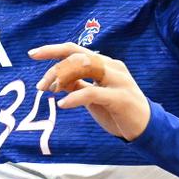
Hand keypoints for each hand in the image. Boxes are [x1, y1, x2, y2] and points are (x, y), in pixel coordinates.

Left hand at [30, 43, 150, 140]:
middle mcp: (112, 66)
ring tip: (49, 91)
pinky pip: (92, 92)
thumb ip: (77, 85)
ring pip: (85, 67)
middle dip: (54, 68)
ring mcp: (118, 80)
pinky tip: (63, 104)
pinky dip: (74, 97)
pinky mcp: (121, 97)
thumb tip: (55, 81)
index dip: (53, 49)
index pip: (75, 50)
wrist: (146, 128)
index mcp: (104, 64)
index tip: (32, 54)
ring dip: (62, 78)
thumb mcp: (93, 96)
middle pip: (77, 57)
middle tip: (40, 85)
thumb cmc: (117, 111)